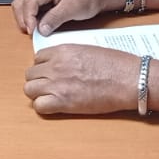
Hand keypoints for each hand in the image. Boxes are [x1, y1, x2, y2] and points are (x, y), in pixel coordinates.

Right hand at [11, 0, 114, 35]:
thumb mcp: (74, 8)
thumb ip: (55, 18)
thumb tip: (40, 29)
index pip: (30, 1)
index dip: (28, 18)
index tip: (33, 31)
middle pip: (21, 2)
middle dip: (23, 18)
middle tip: (31, 32)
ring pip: (23, 5)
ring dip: (26, 19)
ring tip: (34, 30)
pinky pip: (32, 8)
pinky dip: (32, 18)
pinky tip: (39, 26)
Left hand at [23, 45, 137, 115]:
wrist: (129, 79)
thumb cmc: (117, 64)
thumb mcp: (88, 50)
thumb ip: (71, 56)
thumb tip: (63, 64)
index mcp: (63, 51)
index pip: (38, 58)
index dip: (43, 67)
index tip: (51, 73)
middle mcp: (55, 66)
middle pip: (30, 74)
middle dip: (39, 80)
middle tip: (51, 87)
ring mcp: (57, 84)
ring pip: (29, 89)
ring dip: (38, 94)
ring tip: (52, 97)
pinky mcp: (63, 102)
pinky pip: (39, 106)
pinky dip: (44, 108)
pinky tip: (56, 107)